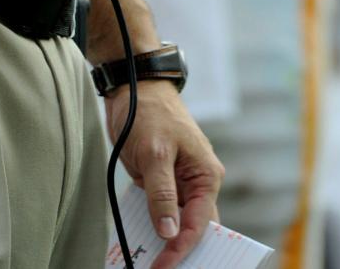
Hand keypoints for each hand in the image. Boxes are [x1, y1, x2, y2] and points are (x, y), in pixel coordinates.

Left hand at [105, 79, 222, 268]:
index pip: (199, 224)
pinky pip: (159, 210)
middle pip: (193, 227)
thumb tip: (168, 232)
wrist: (133, 88)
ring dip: (164, 241)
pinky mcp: (160, 181)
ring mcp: (178, 183)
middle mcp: (197, 183)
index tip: (164, 266)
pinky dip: (151, 225)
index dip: (181, 248)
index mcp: (206, 176)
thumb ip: (162, 194)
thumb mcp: (155, 153)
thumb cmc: (150, 113)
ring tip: (150, 262)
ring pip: (175, 222)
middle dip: (179, 251)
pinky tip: (139, 241)